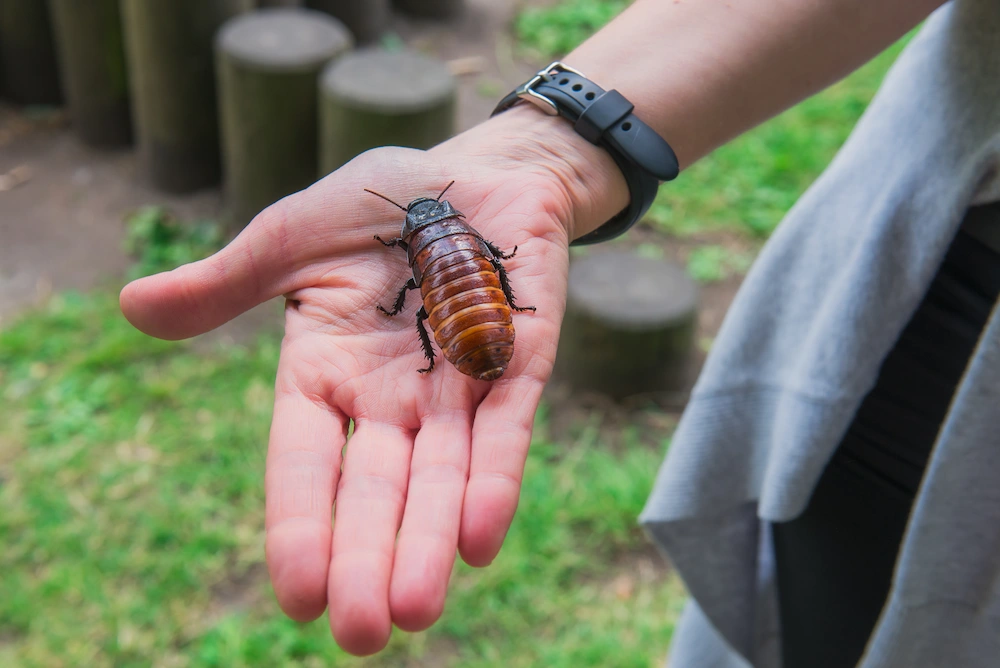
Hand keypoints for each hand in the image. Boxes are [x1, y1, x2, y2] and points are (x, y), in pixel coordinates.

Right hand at [119, 108, 624, 654]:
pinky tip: (481, 538)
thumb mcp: (293, 237)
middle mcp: (392, 394)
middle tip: (360, 634)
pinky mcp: (520, 359)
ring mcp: (458, 382)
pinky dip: (494, 478)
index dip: (299, 523)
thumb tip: (130, 307)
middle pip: (376, 487)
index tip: (297, 594)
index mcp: (328, 370)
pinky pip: (506, 427)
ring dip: (431, 539)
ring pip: (442, 474)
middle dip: (368, 557)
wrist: (474, 169)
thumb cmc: (378, 203)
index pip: (306, 458)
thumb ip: (228, 283)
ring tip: (417, 610)